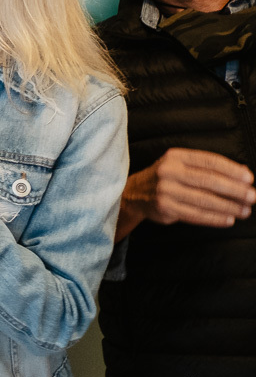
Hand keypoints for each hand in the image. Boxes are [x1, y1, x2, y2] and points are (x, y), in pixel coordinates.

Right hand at [117, 147, 254, 238]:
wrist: (133, 192)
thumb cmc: (165, 178)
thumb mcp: (181, 165)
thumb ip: (208, 167)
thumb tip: (242, 172)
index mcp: (176, 156)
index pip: (209, 161)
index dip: (231, 170)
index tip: (249, 178)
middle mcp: (169, 171)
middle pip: (208, 180)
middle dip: (234, 190)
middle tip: (252, 196)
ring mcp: (165, 190)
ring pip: (203, 199)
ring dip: (228, 206)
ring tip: (244, 211)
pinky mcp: (164, 207)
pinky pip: (194, 214)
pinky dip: (214, 218)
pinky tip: (228, 219)